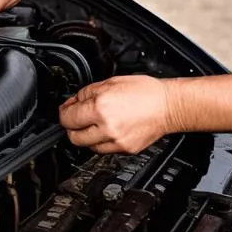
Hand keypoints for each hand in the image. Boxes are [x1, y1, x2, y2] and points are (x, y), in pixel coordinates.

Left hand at [59, 76, 173, 154]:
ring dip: (85, 135)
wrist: (168, 106)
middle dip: (71, 127)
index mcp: (101, 106)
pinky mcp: (124, 149)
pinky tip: (107, 130)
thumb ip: (87, 93)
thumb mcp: (112, 82)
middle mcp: (107, 127)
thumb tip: (73, 102)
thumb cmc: (145, 91)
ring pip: (87, 146)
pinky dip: (100, 141)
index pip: (67, 118)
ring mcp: (116, 141)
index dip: (63, 112)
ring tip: (93, 124)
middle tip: (76, 118)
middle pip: (73, 136)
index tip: (66, 110)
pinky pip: (103, 150)